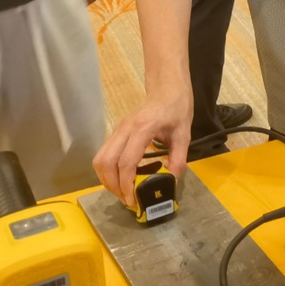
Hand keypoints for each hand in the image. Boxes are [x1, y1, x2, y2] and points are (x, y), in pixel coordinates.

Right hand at [93, 86, 192, 208]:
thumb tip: (171, 180)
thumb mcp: (184, 132)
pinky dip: (107, 170)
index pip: (126, 162)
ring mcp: (118, 129)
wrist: (168, 86)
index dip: (126, 184)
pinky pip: (104, 154)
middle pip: (106, 162)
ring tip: (122, 191)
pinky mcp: (116, 131)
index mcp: (143, 128)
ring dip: (107, 179)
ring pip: (100, 159)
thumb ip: (178, 157)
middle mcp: (125, 129)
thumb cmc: (177, 106)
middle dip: (113, 185)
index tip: (133, 199)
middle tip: (127, 199)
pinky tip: (120, 177)